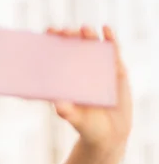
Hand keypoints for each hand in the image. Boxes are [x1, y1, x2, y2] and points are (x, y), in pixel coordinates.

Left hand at [46, 25, 131, 151]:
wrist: (110, 134)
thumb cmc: (86, 125)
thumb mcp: (75, 119)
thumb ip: (67, 112)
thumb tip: (58, 105)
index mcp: (65, 78)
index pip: (56, 55)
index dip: (52, 42)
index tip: (47, 32)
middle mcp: (80, 69)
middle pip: (73, 46)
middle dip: (68, 36)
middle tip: (64, 31)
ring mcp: (99, 68)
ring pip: (92, 46)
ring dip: (88, 35)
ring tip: (84, 29)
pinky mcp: (116, 70)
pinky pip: (113, 52)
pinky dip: (110, 39)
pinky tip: (106, 30)